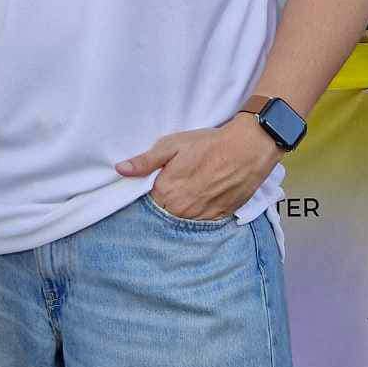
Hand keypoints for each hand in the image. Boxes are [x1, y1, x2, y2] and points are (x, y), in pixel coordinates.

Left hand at [115, 115, 276, 220]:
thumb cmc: (207, 144)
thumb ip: (145, 161)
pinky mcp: (219, 217)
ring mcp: (201, 216)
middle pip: (165, 213)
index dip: (151, 194)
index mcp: (166, 191)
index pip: (147, 203)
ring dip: (183, 209)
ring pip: (183, 219)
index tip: (156, 185)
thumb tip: (121, 170)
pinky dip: (200, 213)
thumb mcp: (171, 145)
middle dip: (166, 203)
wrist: (246, 149)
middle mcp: (182, 209)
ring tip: (191, 190)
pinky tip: (204, 197)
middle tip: (176, 186)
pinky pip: (203, 222)